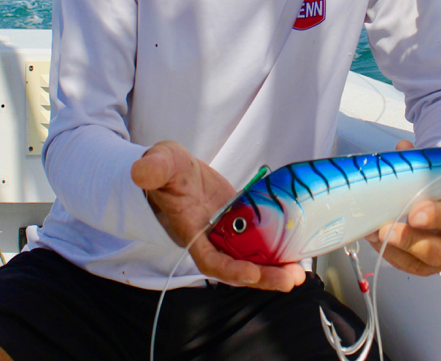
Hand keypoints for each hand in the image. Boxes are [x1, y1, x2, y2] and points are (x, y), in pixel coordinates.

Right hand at [131, 141, 305, 291]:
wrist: (176, 169)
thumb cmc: (165, 169)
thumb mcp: (160, 162)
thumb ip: (153, 168)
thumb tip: (141, 170)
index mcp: (191, 231)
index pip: (209, 259)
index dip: (229, 269)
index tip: (251, 274)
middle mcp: (211, 238)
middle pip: (238, 266)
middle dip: (264, 276)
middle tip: (291, 279)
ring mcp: (227, 232)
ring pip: (252, 258)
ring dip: (275, 267)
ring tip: (299, 271)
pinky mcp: (241, 223)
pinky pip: (260, 241)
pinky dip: (278, 248)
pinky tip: (298, 250)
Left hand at [364, 140, 440, 275]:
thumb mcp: (438, 173)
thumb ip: (422, 162)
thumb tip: (403, 148)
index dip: (436, 216)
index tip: (415, 213)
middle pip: (438, 249)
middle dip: (409, 240)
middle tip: (386, 230)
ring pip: (421, 263)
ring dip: (394, 250)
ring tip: (374, 234)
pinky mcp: (427, 268)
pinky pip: (407, 266)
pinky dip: (388, 254)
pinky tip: (373, 239)